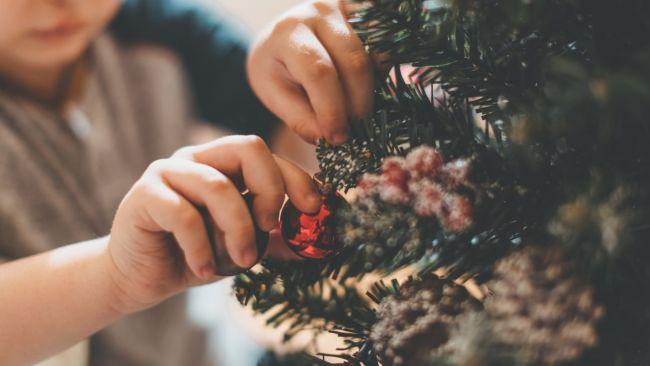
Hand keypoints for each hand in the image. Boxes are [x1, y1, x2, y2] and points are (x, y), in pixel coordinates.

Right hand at [106, 135, 320, 313]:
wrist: (140, 278)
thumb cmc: (196, 256)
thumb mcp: (245, 247)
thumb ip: (277, 238)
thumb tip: (323, 239)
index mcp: (224, 164)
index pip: (267, 154)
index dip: (296, 178)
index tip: (313, 208)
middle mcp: (198, 159)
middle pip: (248, 147)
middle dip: (270, 190)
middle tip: (270, 227)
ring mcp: (168, 172)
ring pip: (218, 186)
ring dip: (238, 230)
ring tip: (240, 262)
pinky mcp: (144, 195)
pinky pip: (183, 215)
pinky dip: (202, 248)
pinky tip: (203, 270)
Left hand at [248, 0, 373, 144]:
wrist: (280, 38)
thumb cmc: (275, 69)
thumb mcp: (274, 96)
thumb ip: (299, 119)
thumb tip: (328, 138)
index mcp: (288, 33)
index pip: (319, 72)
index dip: (332, 109)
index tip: (337, 137)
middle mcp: (318, 12)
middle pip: (354, 63)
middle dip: (358, 104)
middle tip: (354, 130)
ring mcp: (345, 9)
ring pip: (374, 56)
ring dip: (371, 92)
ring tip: (358, 113)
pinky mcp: (363, 14)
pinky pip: (383, 48)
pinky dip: (379, 75)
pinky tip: (365, 91)